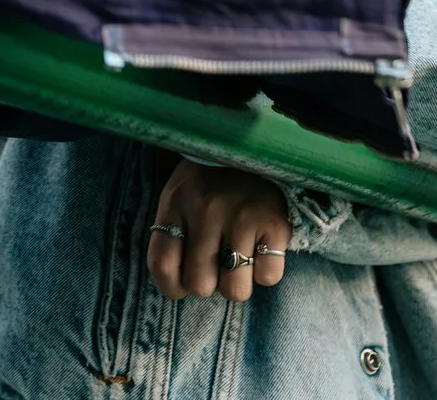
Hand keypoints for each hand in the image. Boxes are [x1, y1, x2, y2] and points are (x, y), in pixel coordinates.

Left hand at [148, 160, 290, 302]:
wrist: (254, 147)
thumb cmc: (210, 181)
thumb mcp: (180, 197)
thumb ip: (173, 235)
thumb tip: (179, 287)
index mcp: (176, 204)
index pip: (162, 264)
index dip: (172, 286)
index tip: (183, 285)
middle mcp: (206, 211)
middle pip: (199, 285)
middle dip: (209, 284)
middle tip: (218, 265)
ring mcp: (241, 217)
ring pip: (235, 290)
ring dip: (238, 282)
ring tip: (240, 259)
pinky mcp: (274, 224)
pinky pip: (268, 277)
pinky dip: (266, 271)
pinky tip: (262, 249)